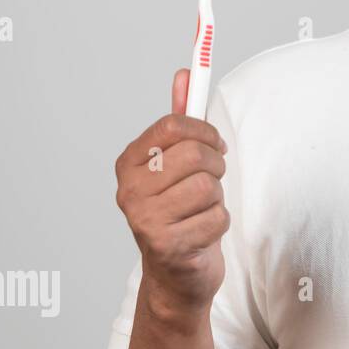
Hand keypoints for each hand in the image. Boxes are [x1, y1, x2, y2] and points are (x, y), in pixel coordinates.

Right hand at [113, 68, 229, 317]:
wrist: (176, 275)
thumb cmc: (180, 211)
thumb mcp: (178, 163)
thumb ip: (181, 120)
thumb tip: (186, 73)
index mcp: (129, 164)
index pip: (172, 126)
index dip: (204, 131)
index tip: (215, 142)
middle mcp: (129, 190)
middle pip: (195, 155)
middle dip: (216, 165)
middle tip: (212, 180)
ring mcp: (144, 220)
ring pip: (208, 186)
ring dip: (217, 199)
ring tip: (202, 210)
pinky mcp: (167, 245)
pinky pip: (217, 217)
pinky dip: (219, 224)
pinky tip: (202, 233)